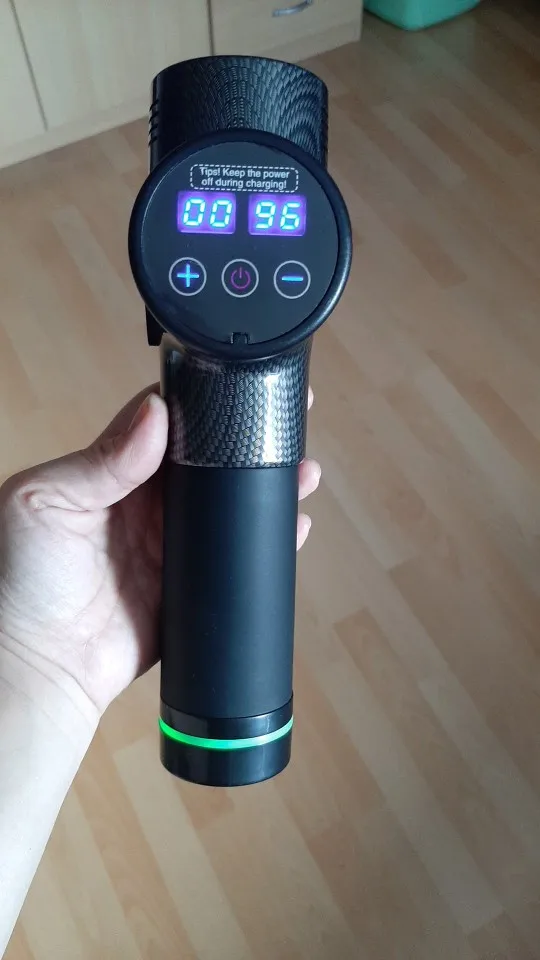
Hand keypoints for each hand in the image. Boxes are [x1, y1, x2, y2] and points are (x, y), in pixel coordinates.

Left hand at [0, 386, 320, 718]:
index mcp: (112, 471)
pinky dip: (268, 539)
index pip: (167, 423)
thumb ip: (100, 460)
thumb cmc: (22, 580)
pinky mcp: (190, 584)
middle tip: (287, 423)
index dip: (204, 401)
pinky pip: (236, 556)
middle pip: (209, 460)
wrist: (40, 666)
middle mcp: (146, 503)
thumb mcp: (45, 502)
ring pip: (230, 503)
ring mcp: (172, 543)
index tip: (240, 385)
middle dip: (248, 441)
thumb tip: (156, 412)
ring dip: (266, 484)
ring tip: (303, 471)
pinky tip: (293, 524)